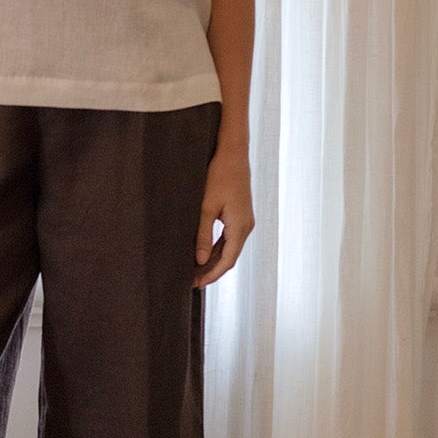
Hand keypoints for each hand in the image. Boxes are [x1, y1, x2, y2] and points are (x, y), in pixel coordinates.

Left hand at [194, 141, 253, 287]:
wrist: (233, 154)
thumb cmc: (219, 176)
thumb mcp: (206, 207)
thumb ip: (202, 235)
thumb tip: (199, 260)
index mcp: (240, 227)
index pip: (226, 260)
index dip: (211, 274)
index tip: (196, 284)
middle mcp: (246, 227)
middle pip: (229, 257)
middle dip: (211, 270)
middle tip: (191, 281)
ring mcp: (245, 221)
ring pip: (229, 249)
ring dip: (213, 260)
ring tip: (195, 271)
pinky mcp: (240, 215)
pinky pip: (229, 239)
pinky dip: (217, 249)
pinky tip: (203, 253)